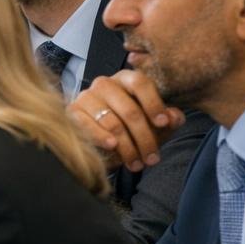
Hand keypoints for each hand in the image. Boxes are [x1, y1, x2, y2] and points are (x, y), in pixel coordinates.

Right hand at [69, 71, 185, 173]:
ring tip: (137, 164)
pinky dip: (102, 138)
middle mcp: (104, 83)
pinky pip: (89, 127)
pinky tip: (113, 148)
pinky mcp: (71, 112)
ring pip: (112, 123)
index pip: (140, 83)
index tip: (163, 123)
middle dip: (144, 138)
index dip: (153, 103)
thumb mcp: (154, 124)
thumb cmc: (130, 129)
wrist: (98, 142)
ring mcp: (86, 97)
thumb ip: (169, 119)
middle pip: (129, 109)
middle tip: (153, 158)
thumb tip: (173, 117)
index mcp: (126, 79)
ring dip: (128, 147)